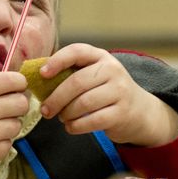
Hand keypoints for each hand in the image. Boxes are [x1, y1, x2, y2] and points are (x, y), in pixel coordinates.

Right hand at [0, 72, 28, 175]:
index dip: (19, 84)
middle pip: (22, 103)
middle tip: (7, 109)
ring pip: (17, 125)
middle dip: (17, 104)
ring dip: (8, 125)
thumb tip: (10, 87)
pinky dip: (0, 143)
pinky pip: (8, 145)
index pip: (13, 80)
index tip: (17, 88)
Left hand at [38, 44, 177, 145]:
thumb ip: (72, 74)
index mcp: (101, 57)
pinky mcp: (122, 112)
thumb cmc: (106, 92)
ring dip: (66, 114)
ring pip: (83, 103)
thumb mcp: (94, 76)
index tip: (42, 74)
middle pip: (76, 83)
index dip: (57, 61)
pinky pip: (92, 121)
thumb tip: (38, 80)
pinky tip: (71, 127)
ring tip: (61, 118)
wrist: (139, 111)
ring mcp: (120, 91)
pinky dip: (76, 126)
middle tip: (45, 110)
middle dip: (56, 98)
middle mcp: (113, 70)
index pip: (77, 51)